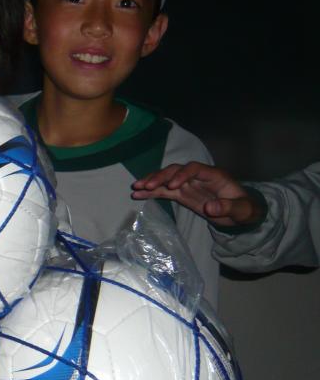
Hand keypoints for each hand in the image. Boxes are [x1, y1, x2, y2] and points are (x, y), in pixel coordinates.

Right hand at [131, 161, 263, 226]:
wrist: (240, 211)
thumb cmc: (243, 208)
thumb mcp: (242, 210)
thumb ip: (228, 207)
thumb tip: (210, 207)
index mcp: (213, 175)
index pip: (194, 169)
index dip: (182, 174)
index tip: (172, 186)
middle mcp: (197, 176)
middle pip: (176, 170)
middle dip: (161, 176)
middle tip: (146, 185)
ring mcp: (187, 184)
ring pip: (166, 178)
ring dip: (151, 181)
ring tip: (136, 188)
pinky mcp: (181, 193)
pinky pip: (163, 191)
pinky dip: (151, 192)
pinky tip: (137, 195)